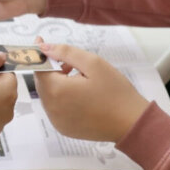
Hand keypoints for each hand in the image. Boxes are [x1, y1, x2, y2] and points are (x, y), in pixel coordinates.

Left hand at [34, 43, 150, 142]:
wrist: (131, 123)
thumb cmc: (115, 92)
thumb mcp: (93, 64)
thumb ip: (66, 53)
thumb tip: (43, 47)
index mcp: (56, 91)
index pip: (38, 68)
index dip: (39, 54)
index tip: (41, 41)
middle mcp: (51, 109)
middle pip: (41, 82)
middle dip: (50, 69)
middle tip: (69, 63)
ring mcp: (57, 121)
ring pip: (48, 95)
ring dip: (56, 83)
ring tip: (78, 77)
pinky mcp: (64, 128)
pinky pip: (55, 108)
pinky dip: (61, 98)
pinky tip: (80, 94)